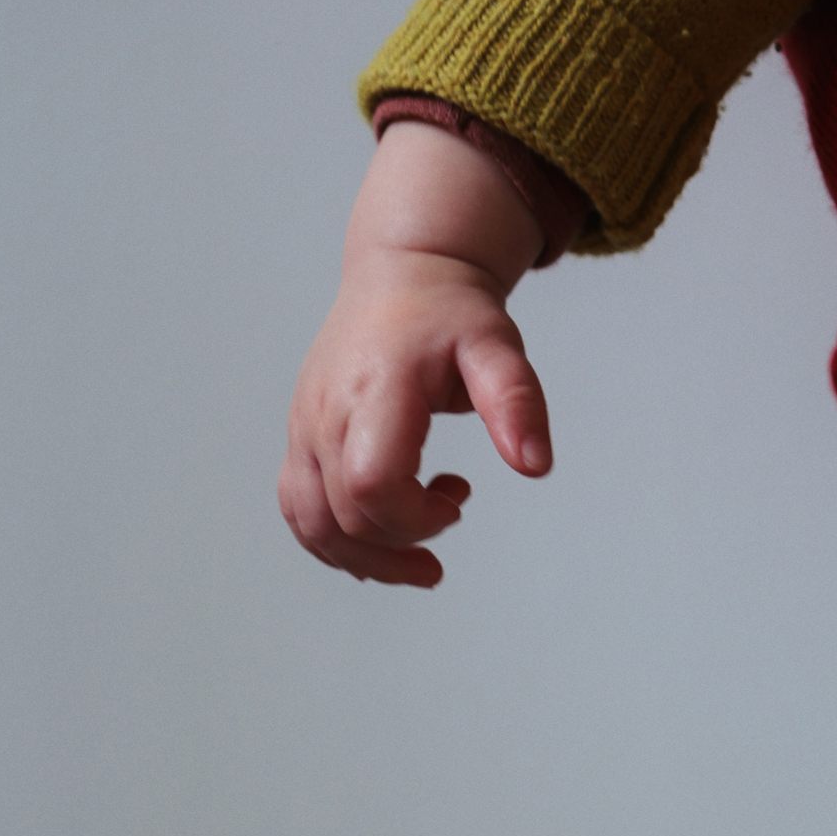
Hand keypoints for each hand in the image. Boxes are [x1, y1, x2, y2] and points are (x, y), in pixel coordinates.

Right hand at [279, 120, 552, 587]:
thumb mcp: (497, 347)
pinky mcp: (301, 440)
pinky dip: (337, 544)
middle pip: (345, 519)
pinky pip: (300, 512)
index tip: (458, 499)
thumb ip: (517, 403)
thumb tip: (536, 467)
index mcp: (374, 391)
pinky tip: (382, 543)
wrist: (402, 276)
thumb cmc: (449, 313)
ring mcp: (305, 430)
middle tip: (453, 509)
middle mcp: (326, 414)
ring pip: (313, 526)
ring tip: (419, 556)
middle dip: (404, 542)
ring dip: (368, 559)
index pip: (371, 484)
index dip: (415, 517)